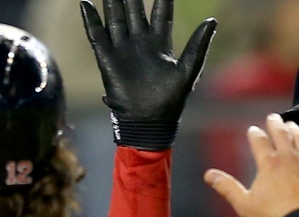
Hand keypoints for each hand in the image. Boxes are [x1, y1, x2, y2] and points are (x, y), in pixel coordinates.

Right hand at [80, 0, 216, 149]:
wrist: (148, 122)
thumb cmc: (170, 101)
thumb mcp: (188, 70)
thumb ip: (198, 45)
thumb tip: (212, 20)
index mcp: (160, 43)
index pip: (160, 11)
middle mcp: (140, 42)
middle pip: (134, 9)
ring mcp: (122, 49)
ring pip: (115, 17)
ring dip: (112, 1)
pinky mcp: (107, 59)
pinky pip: (97, 35)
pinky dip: (91, 20)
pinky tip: (86, 4)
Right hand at [205, 114, 298, 216]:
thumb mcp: (245, 205)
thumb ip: (227, 187)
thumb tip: (208, 175)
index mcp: (268, 163)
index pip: (259, 141)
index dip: (255, 134)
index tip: (253, 130)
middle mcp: (288, 156)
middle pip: (281, 133)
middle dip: (275, 123)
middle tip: (273, 117)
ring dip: (295, 129)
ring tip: (292, 125)